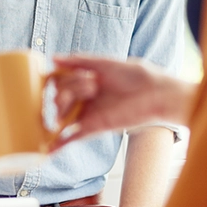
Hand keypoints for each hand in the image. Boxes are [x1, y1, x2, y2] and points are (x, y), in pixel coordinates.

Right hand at [50, 55, 191, 148]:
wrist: (159, 95)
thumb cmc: (138, 77)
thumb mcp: (107, 63)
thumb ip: (80, 60)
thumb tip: (52, 58)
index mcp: (86, 83)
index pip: (60, 82)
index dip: (57, 78)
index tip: (58, 73)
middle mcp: (85, 100)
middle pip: (58, 96)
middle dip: (68, 87)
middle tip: (91, 84)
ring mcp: (88, 114)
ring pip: (60, 113)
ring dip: (64, 104)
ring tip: (88, 93)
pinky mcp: (94, 128)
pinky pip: (71, 137)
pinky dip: (59, 143)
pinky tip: (47, 148)